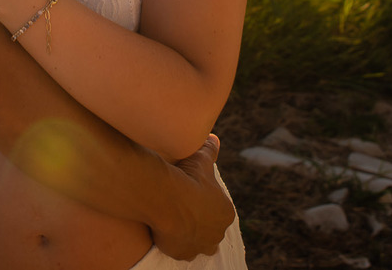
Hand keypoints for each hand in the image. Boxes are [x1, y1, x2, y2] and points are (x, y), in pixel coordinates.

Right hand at [149, 134, 234, 260]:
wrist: (167, 198)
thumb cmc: (187, 177)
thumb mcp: (200, 160)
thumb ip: (210, 151)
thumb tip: (215, 139)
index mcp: (225, 212)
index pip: (219, 210)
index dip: (206, 203)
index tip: (193, 195)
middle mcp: (217, 232)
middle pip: (212, 230)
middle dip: (202, 223)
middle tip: (185, 211)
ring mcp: (200, 245)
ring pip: (201, 244)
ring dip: (193, 237)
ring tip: (177, 224)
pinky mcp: (183, 253)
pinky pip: (182, 251)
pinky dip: (176, 244)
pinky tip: (166, 231)